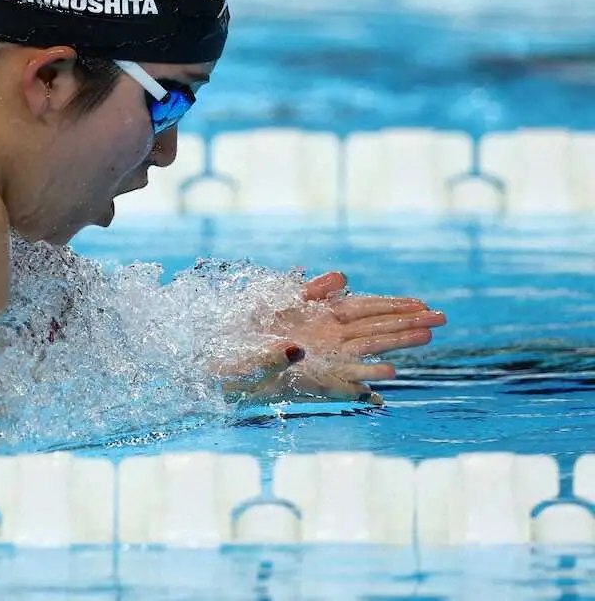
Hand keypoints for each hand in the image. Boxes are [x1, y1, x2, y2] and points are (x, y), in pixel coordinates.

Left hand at [220, 270, 445, 405]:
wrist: (217, 367)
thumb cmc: (243, 334)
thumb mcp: (275, 302)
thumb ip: (309, 291)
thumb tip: (343, 278)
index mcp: (321, 315)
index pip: (365, 307)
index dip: (392, 305)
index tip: (421, 303)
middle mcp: (329, 337)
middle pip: (375, 327)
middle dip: (407, 322)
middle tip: (442, 318)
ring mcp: (325, 359)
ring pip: (368, 348)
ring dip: (397, 343)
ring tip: (427, 337)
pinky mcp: (315, 382)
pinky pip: (347, 379)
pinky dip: (367, 375)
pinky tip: (390, 373)